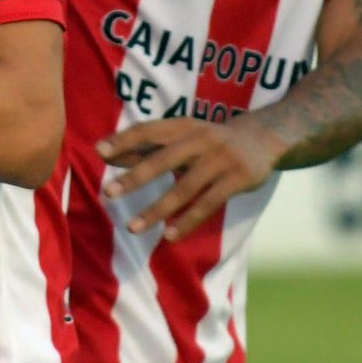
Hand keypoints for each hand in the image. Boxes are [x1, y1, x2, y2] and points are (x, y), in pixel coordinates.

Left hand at [98, 117, 289, 240]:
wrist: (262, 138)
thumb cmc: (208, 140)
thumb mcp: (180, 137)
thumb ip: (145, 146)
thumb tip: (103, 153)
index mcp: (182, 126)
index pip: (148, 130)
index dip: (124, 140)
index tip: (98, 151)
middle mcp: (200, 140)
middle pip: (163, 160)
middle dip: (134, 178)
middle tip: (107, 193)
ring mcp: (220, 160)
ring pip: (184, 189)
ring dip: (156, 210)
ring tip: (132, 227)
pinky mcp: (236, 180)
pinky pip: (208, 205)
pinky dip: (187, 221)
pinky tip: (168, 236)